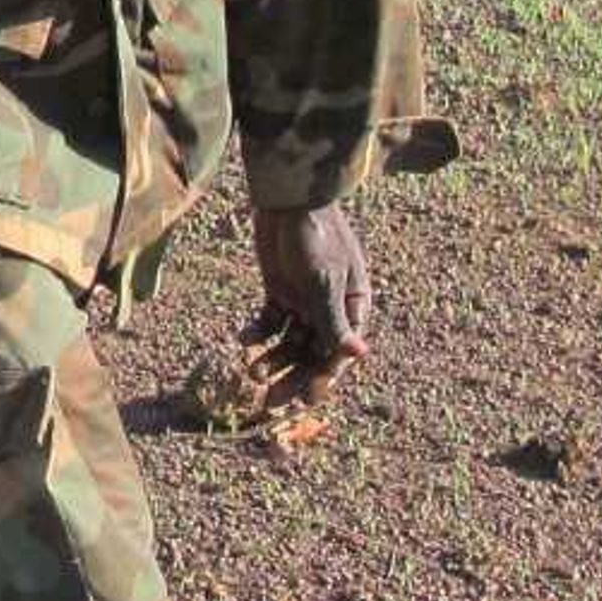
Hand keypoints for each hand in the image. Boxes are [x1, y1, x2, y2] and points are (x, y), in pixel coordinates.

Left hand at [248, 204, 371, 405]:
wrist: (287, 199)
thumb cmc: (316, 236)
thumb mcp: (324, 281)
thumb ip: (334, 320)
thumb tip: (359, 355)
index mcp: (353, 306)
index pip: (340, 351)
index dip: (323, 377)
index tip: (305, 400)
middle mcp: (330, 308)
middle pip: (313, 352)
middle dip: (294, 376)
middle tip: (271, 402)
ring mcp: (304, 301)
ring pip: (290, 342)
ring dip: (273, 359)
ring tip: (252, 372)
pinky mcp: (279, 292)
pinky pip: (270, 322)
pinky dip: (257, 334)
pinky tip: (242, 341)